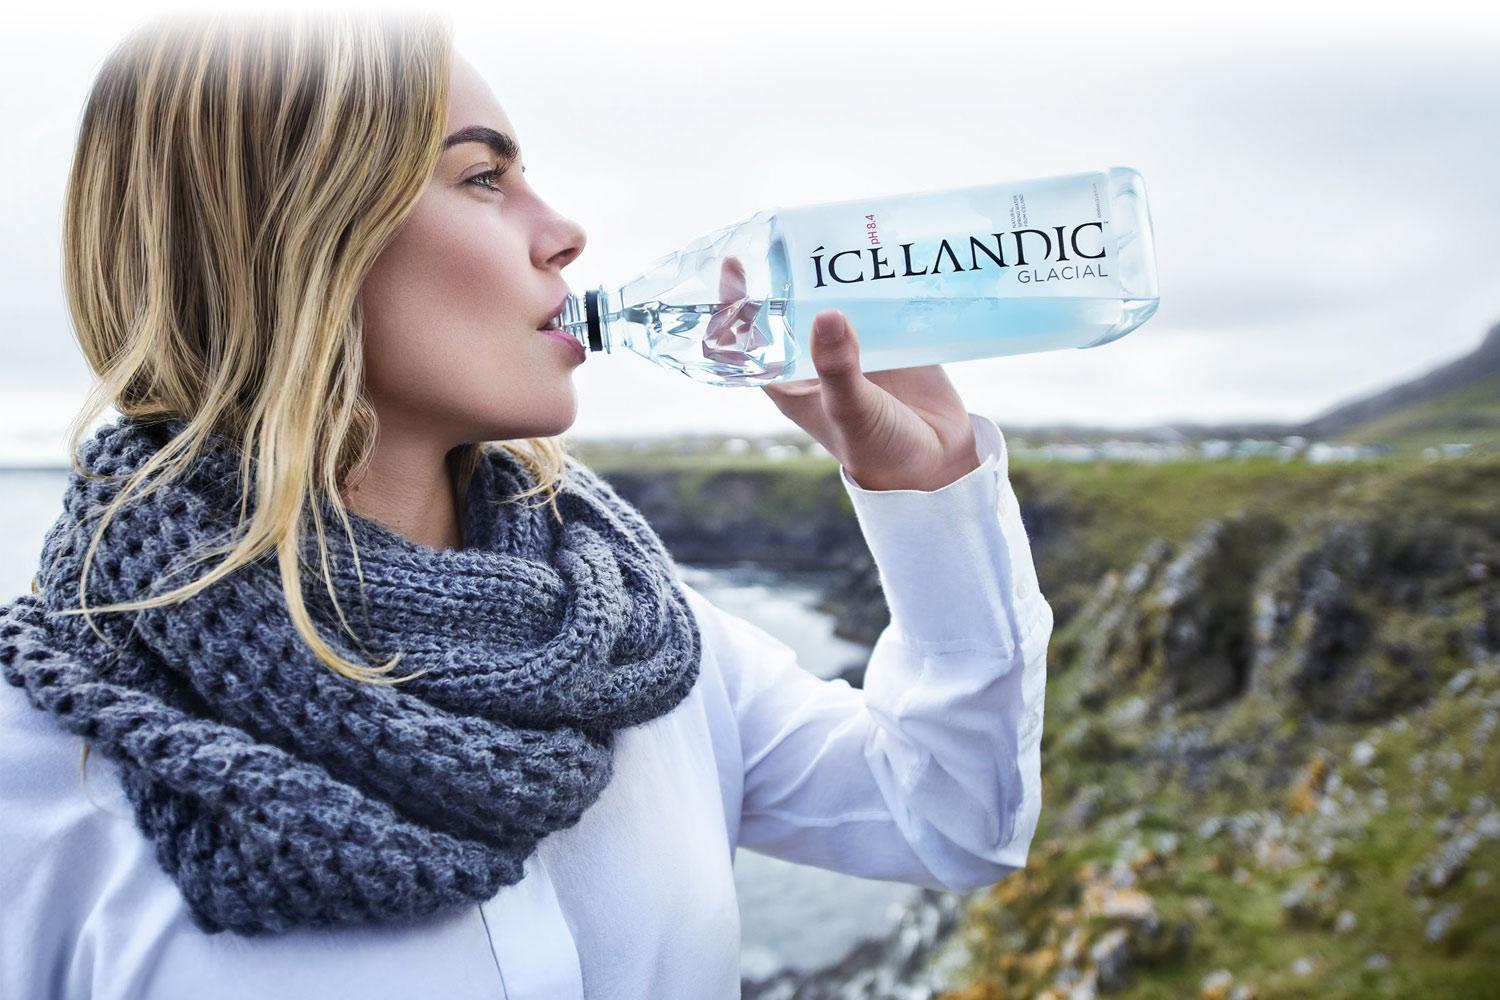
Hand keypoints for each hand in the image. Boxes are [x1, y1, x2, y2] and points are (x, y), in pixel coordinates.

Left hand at [704, 257, 980, 491]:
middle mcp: (815, 360)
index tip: (734, 264)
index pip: (747, 340)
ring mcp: (854, 348)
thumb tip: (826, 313)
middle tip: (794, 231)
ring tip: (838, 230)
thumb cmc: (879, 449)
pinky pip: (880, 303)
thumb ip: (837, 366)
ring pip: (835, 299)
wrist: (938, 467)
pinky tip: (887, 251)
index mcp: (790, 381)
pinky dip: (881, 280)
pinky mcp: (892, 341)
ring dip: (837, 271)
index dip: (733, 305)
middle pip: (792, 308)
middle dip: (790, 271)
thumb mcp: (851, 410)